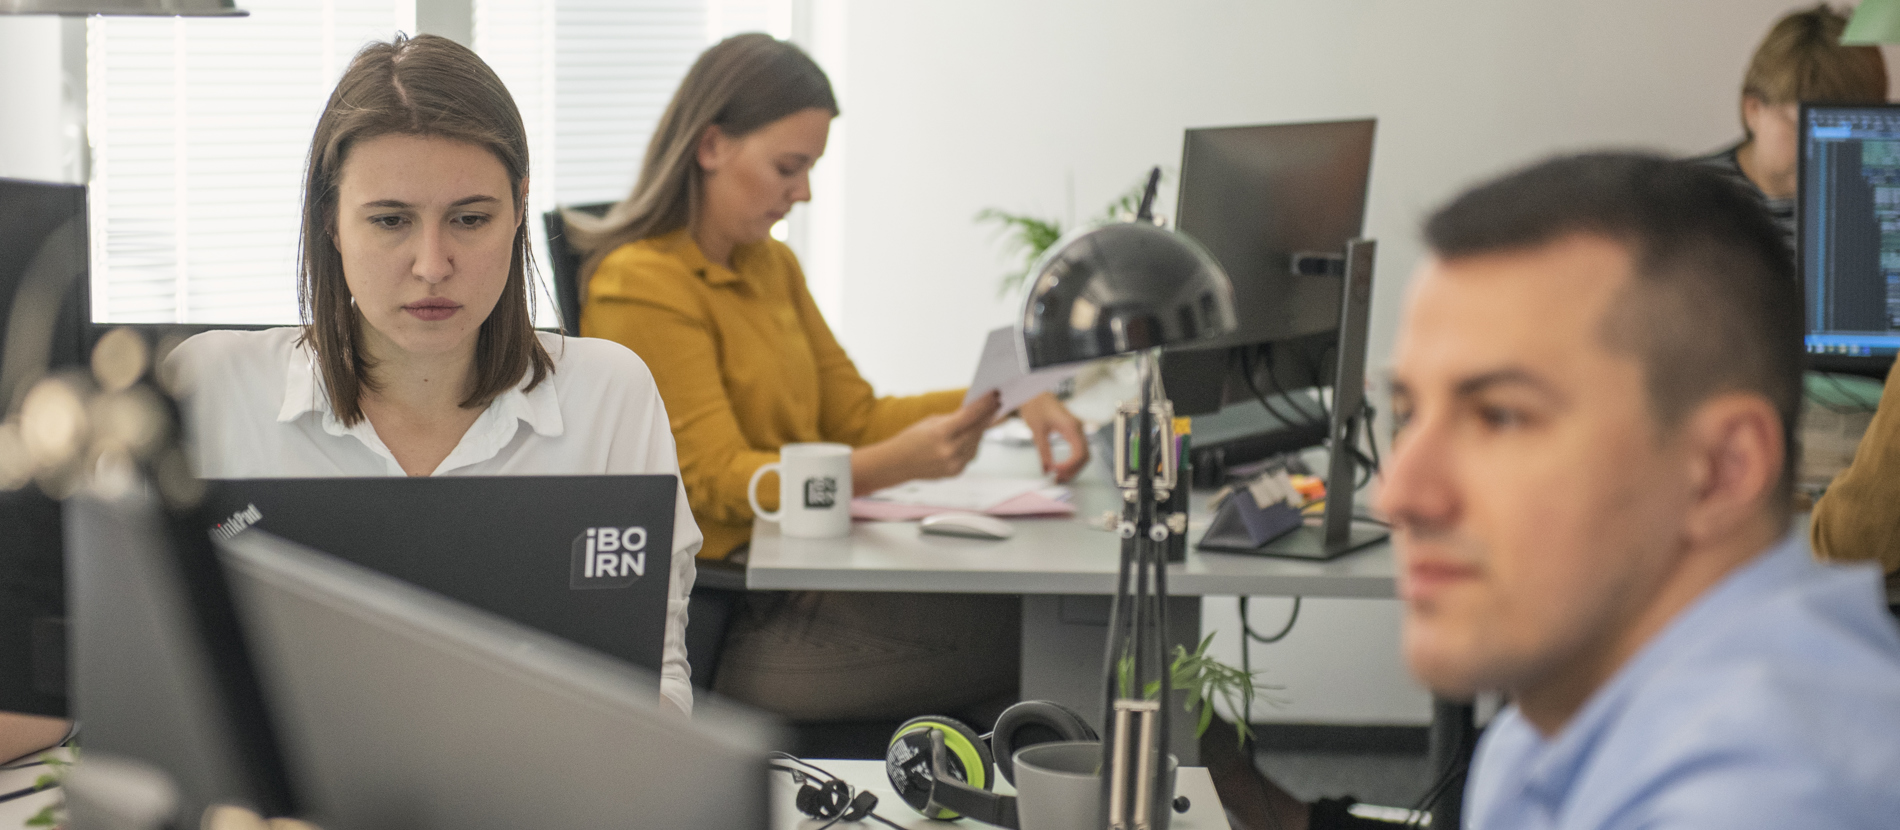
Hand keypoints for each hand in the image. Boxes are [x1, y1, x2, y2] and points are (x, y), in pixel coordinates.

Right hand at [853, 392, 1000, 493]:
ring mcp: (954, 464)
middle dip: (988, 416)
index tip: (995, 395)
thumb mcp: (931, 422)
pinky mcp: (956, 472)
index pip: (970, 416)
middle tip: (996, 404)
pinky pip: (971, 454)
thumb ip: (955, 418)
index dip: (985, 404)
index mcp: (940, 433)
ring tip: (985, 418)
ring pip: (977, 442)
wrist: (897, 464)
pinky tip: (972, 435)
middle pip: (977, 429)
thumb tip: (976, 412)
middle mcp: (949, 450)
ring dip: (980, 430)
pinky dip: (973, 444)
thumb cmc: (911, 439)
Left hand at [1016, 392, 1090, 482]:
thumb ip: (1043, 452)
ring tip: (1059, 476)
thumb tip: (1047, 469)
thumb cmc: (1036, 406)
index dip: (1069, 466)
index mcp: (1071, 427)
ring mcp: (1077, 429)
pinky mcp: (1073, 431)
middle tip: (1058, 479)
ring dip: (1074, 468)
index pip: (1079, 453)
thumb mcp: (1037, 431)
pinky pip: (1079, 449)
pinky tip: (1062, 467)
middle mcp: (1078, 428)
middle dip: (1073, 470)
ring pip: (1084, 455)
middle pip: (1085, 456)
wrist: (1035, 393)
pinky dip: (1073, 461)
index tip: (1056, 472)